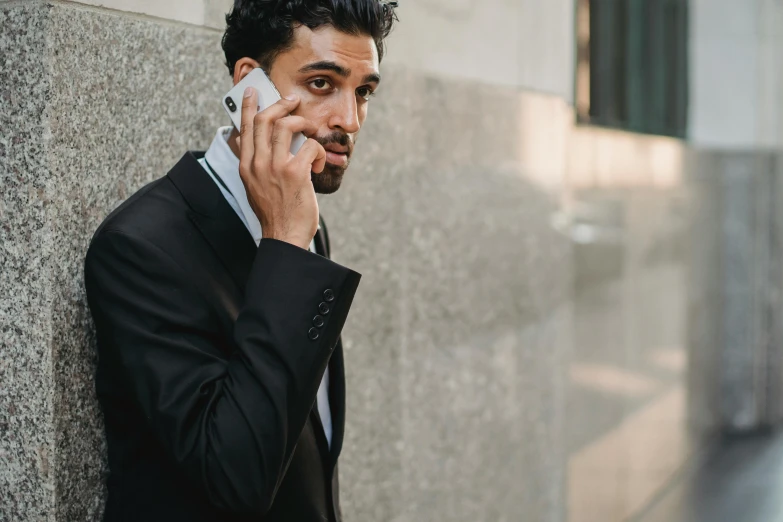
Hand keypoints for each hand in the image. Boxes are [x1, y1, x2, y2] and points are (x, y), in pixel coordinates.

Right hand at [237, 87, 326, 249]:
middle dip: (280, 104)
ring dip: (302, 122)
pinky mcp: (295, 172)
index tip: (252, 92)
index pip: (245, 128)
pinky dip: (317, 151)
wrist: (284, 236)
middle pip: (264, 120)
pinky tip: (317, 164)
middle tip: (292, 100)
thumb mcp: (254, 187)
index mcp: (247, 166)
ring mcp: (275, 167)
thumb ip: (254, 165)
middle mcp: (258, 164)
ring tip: (311, 129)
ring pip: (286, 126)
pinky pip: (309, 146)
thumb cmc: (275, 213)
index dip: (248, 107)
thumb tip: (251, 144)